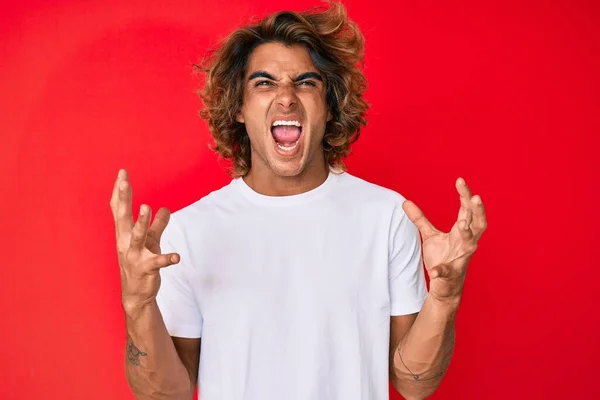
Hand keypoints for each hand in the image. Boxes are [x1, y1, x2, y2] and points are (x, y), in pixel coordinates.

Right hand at [109, 169, 179, 310]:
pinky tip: (176, 257)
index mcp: (125, 234)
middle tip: (123, 181)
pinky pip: (157, 262)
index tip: (122, 173)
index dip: (120, 192)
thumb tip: (165, 209)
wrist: (136, 295)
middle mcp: (125, 243)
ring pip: (137, 236)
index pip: (119, 209)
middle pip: (123, 217)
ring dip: (141, 222)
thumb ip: (158, 225)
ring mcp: (134, 256)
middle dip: (123, 198)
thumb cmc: (141, 264)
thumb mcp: (151, 242)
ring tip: (146, 207)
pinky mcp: (146, 268)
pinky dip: (167, 259)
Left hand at [402, 178, 486, 301]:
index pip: (467, 210)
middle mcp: (466, 242)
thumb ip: (419, 219)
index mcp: (462, 231)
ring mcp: (460, 258)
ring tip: (462, 224)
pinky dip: (440, 271)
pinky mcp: (451, 274)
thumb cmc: (442, 256)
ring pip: (470, 244)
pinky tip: (434, 271)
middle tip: (475, 197)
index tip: (460, 180)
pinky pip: (446, 272)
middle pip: (478, 223)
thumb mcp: (429, 235)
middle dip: (478, 210)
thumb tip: (404, 202)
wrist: (445, 285)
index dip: (465, 195)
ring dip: (467, 234)